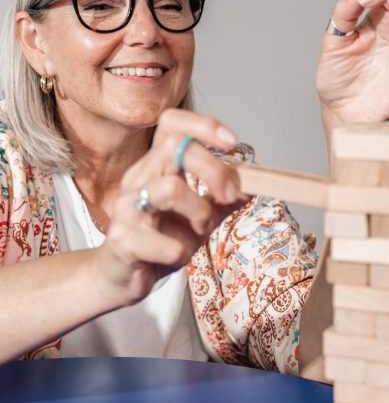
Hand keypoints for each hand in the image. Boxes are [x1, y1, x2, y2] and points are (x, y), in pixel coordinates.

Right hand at [94, 109, 247, 303]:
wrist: (122, 278)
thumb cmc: (160, 242)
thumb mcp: (199, 217)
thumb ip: (222, 200)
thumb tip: (253, 186)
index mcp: (156, 168)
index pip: (171, 125)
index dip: (203, 125)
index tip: (232, 143)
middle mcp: (138, 180)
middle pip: (174, 148)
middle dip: (214, 170)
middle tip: (230, 196)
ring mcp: (127, 208)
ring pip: (170, 189)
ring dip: (200, 212)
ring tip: (202, 229)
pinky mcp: (122, 242)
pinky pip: (163, 243)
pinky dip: (180, 253)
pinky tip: (176, 256)